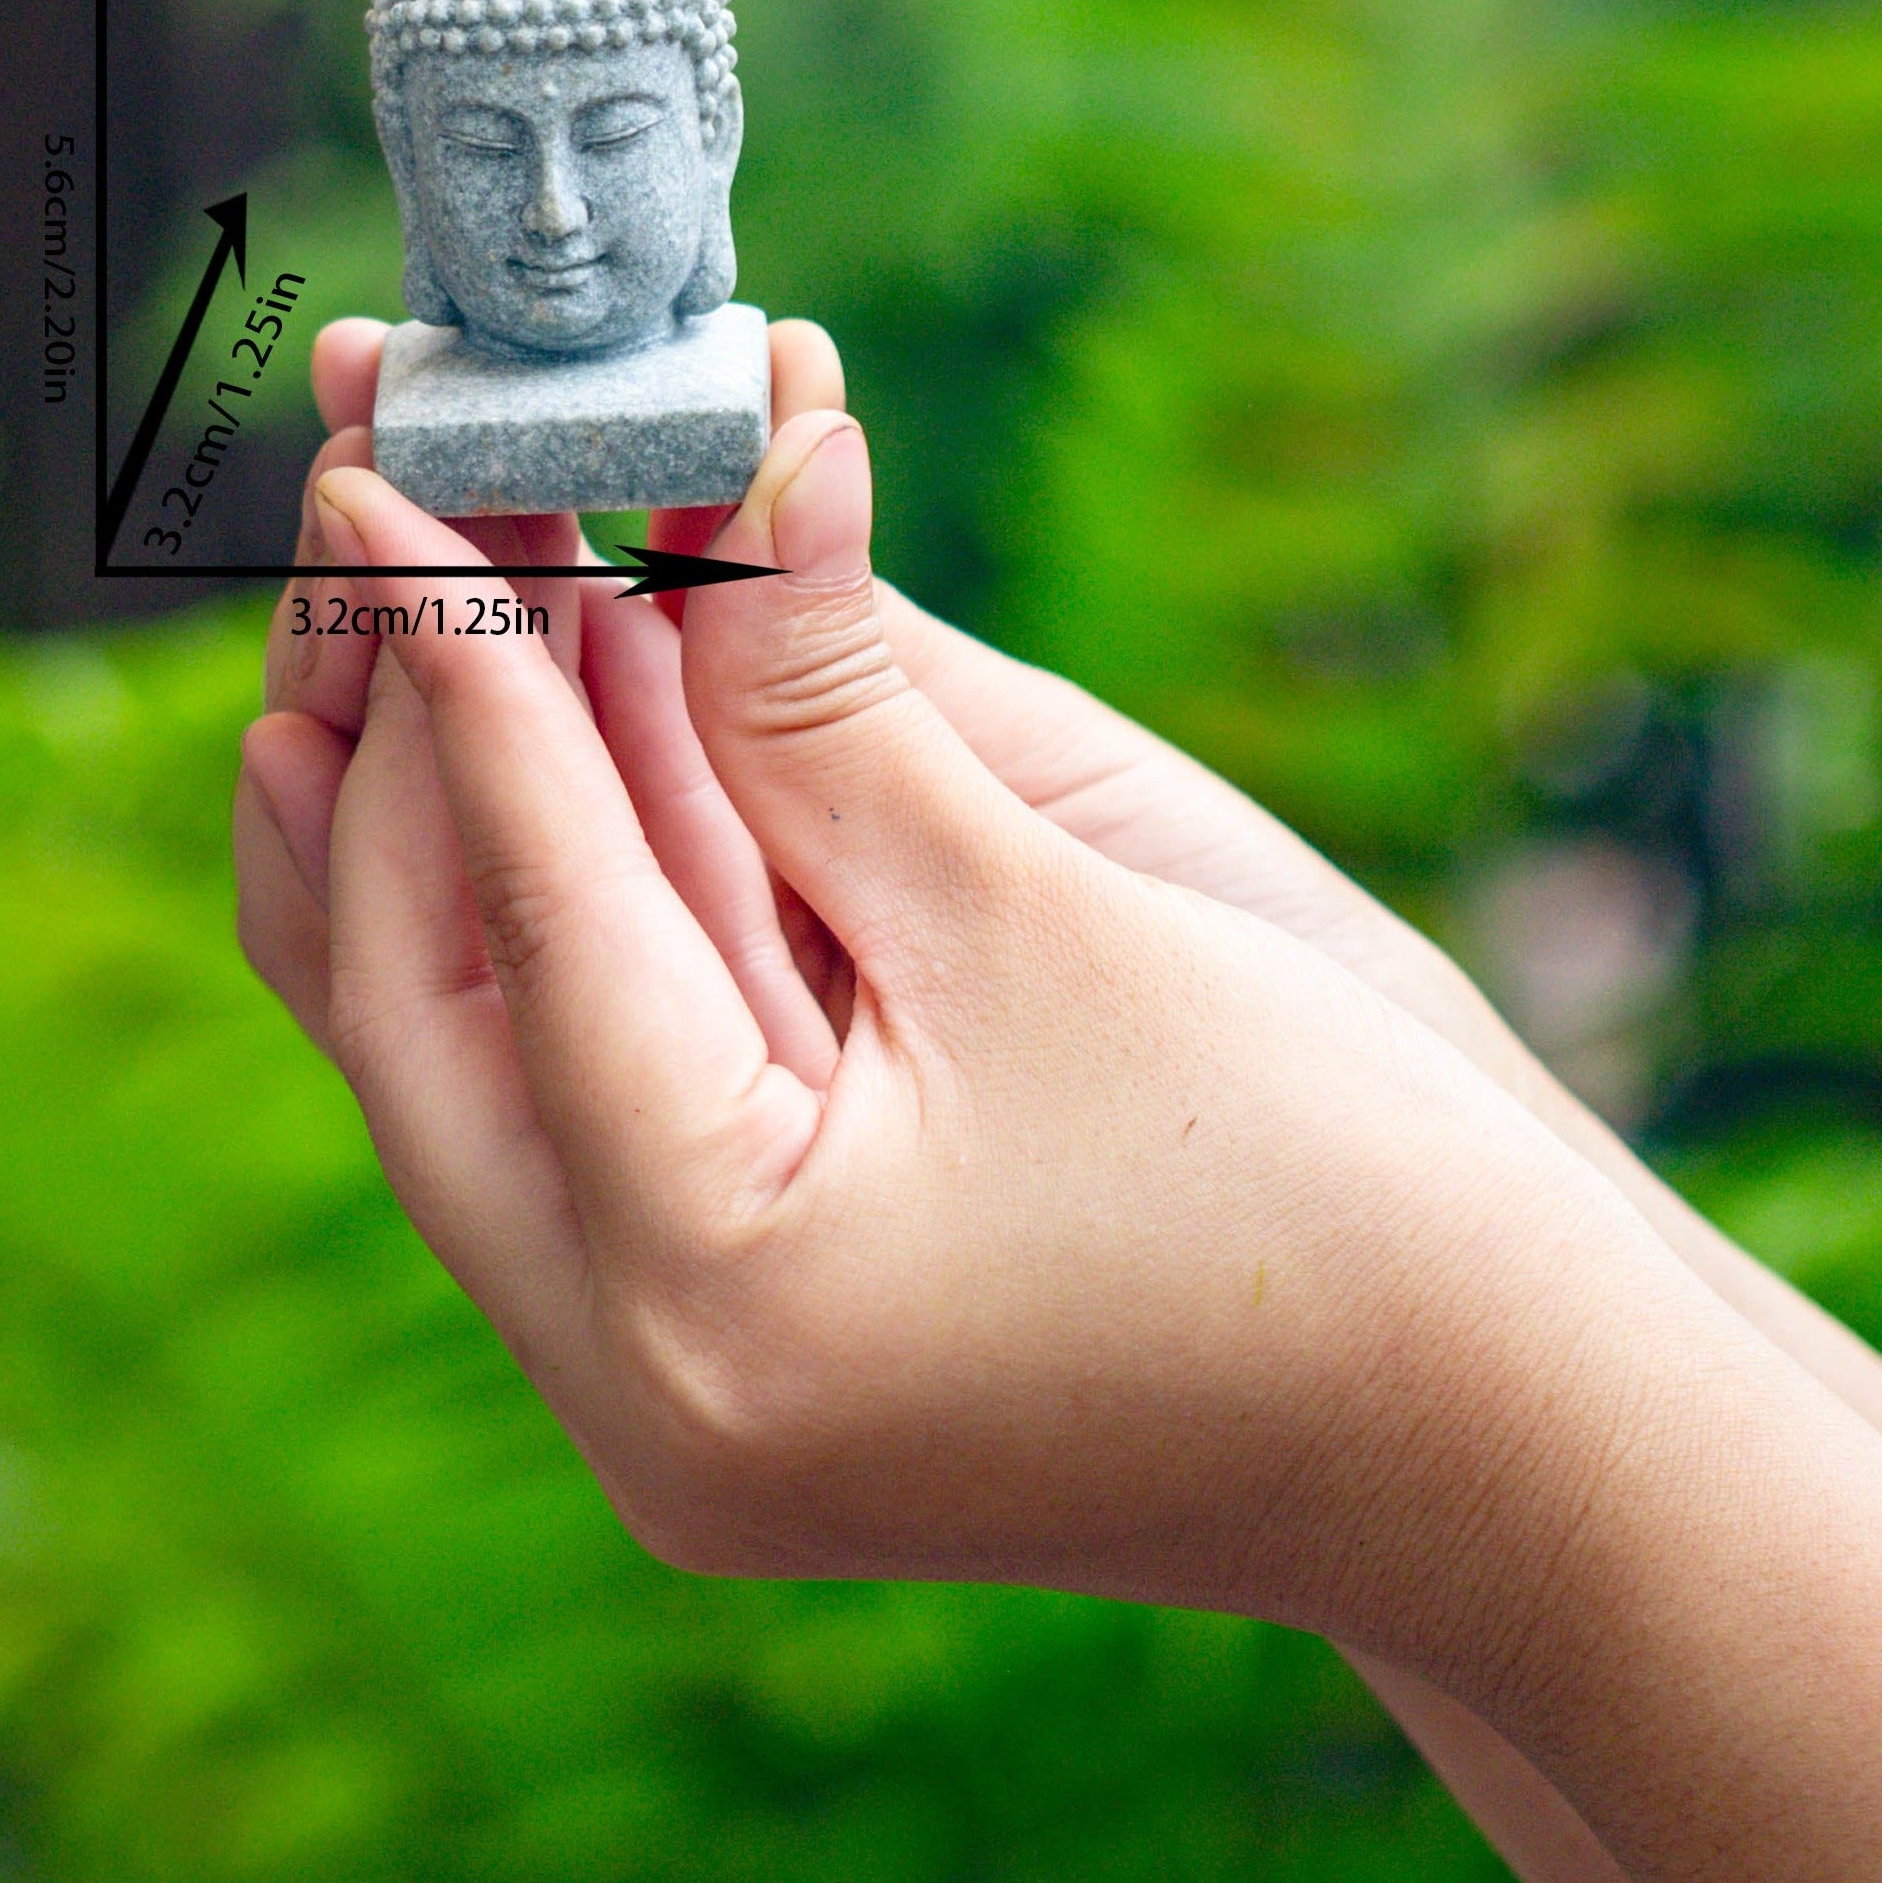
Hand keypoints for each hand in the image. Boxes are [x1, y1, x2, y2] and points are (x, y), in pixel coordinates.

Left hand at [250, 395, 1664, 1661]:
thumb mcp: (1044, 905)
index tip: (375, 457)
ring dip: (460, 783)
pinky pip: (576, 1073)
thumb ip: (826, 681)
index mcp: (705, 1300)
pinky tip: (539, 696)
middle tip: (363, 474)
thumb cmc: (1344, 1192)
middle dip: (394, 717)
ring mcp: (669, 1379)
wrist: (1518, 1445)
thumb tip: (728, 437)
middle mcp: (633, 1379)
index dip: (446, 656)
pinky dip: (565, 881)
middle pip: (411, 992)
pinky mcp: (731, 1326)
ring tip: (399, 547)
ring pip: (466, 1034)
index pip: (515, 915)